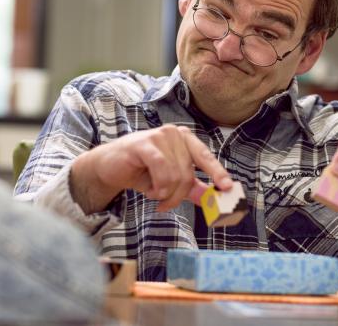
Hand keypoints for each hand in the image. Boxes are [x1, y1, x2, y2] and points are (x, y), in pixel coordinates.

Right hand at [71, 125, 232, 213]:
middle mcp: (174, 133)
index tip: (228, 188)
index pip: (205, 157)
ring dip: (164, 192)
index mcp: (184, 139)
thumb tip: (214, 200)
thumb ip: (192, 188)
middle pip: (188, 173)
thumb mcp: (170, 182)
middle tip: (164, 205)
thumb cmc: (141, 171)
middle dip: (177, 195)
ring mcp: (159, 136)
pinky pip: (161, 169)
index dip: (217, 172)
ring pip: (175, 174)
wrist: (109, 167)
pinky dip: (157, 186)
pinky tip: (150, 190)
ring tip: (153, 192)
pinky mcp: (144, 143)